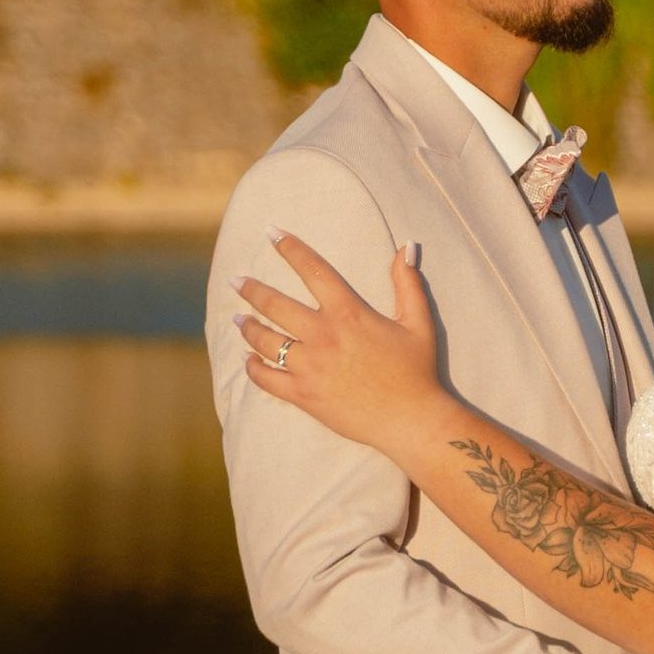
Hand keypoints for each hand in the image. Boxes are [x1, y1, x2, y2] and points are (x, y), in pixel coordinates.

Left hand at [239, 235, 439, 455]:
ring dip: (247, 327)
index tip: (271, 233)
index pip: (313, 270)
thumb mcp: (417, 322)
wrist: (409, 420)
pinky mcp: (303, 394)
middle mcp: (323, 335)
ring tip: (237, 319)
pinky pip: (266, 378)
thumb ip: (407, 283)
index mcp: (348, 313)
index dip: (290, 248)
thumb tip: (406, 246)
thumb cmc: (415, 371)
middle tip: (236, 281)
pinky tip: (248, 359)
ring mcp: (310, 366)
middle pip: (275, 304)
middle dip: (251, 289)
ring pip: (265, 340)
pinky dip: (253, 367)